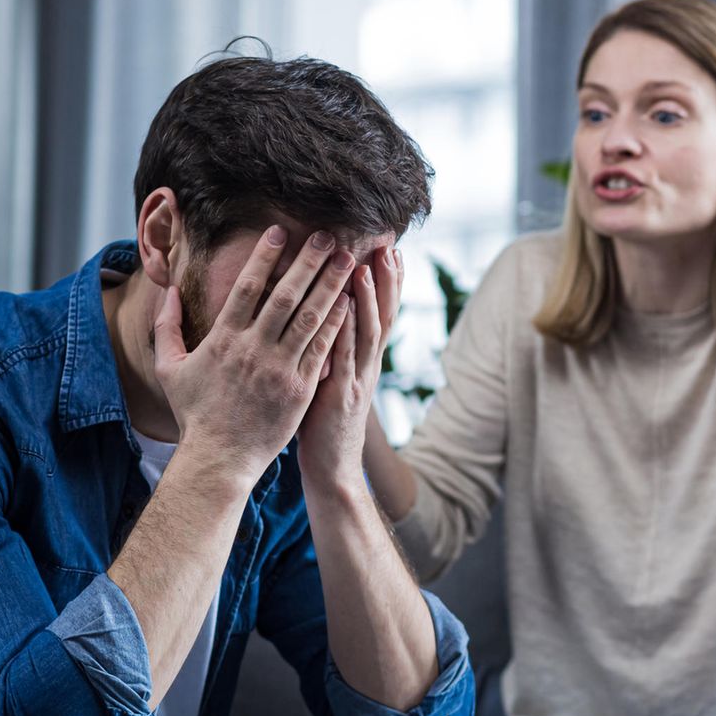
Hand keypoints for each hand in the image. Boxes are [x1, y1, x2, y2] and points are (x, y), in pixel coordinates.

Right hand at [153, 226, 353, 484]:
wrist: (219, 459)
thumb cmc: (194, 414)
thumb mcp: (169, 369)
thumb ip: (166, 327)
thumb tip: (168, 291)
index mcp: (223, 340)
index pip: (246, 288)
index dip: (264, 257)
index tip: (279, 232)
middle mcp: (253, 350)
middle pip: (285, 295)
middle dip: (307, 261)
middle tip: (326, 235)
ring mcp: (280, 369)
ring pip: (310, 317)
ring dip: (330, 284)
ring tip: (346, 259)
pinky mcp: (301, 389)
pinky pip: (322, 348)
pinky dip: (337, 323)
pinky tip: (350, 301)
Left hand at [297, 246, 403, 492]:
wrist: (333, 470)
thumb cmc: (325, 425)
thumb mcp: (332, 380)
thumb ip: (332, 350)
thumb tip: (325, 319)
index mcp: (364, 361)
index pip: (381, 313)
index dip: (388, 282)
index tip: (391, 249)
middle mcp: (367, 366)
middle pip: (383, 315)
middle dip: (387, 280)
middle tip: (389, 245)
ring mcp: (357, 380)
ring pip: (367, 332)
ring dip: (367, 298)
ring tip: (364, 265)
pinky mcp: (340, 394)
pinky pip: (343, 355)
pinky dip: (345, 329)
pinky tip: (342, 306)